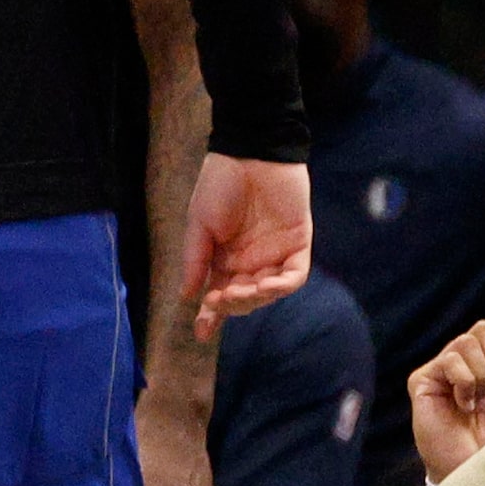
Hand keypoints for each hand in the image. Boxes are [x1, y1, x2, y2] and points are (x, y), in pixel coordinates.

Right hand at [181, 155, 312, 341]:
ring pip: (269, 291)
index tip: (201, 333)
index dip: (212, 316)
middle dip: (232, 305)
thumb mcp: (200, 223)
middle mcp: (250, 262)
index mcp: (224, 259)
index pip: (219, 295)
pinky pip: (294, 276)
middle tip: (220, 300)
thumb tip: (187, 296)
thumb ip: (196, 259)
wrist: (249, 152)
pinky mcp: (297, 244)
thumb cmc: (220, 183)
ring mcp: (275, 254)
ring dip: (254, 299)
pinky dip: (281, 286)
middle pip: (245, 299)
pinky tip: (265, 285)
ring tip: (239, 293)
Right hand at [409, 315, 484, 485]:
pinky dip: (466, 383)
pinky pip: (450, 360)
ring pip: (466, 342)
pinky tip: (465, 405)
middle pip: (483, 328)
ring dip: (483, 376)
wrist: (480, 464)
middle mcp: (462, 359)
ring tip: (482, 403)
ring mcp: (440, 368)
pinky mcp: (422, 380)